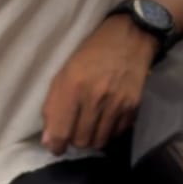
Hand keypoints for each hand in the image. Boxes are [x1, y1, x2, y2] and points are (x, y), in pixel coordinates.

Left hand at [41, 15, 157, 155]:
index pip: (61, 131)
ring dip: (92, 138)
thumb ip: (53, 106)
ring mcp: (116, 103)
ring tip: (91, 125)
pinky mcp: (133, 107)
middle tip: (76, 128)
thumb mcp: (65, 73)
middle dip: (75, 139)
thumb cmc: (91, 54)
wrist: (129, 38)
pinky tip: (107, 119)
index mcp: (72, 85)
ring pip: (99, 141)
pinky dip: (109, 132)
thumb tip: (49, 141)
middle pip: (81, 141)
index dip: (56, 145)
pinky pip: (116, 134)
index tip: (57, 146)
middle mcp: (94, 97)